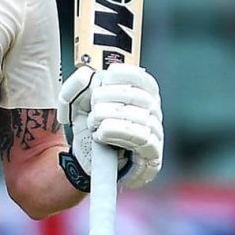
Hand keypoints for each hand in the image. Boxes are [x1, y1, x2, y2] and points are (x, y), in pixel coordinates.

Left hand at [57, 63, 163, 189]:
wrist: (88, 160)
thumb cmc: (91, 126)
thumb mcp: (78, 101)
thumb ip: (78, 84)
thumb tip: (87, 75)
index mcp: (140, 92)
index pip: (141, 77)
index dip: (121, 74)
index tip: (104, 79)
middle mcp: (153, 110)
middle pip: (136, 95)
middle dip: (106, 98)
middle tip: (93, 108)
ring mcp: (156, 132)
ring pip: (137, 116)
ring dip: (106, 117)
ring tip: (94, 124)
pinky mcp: (153, 153)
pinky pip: (139, 136)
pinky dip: (114, 131)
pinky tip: (101, 135)